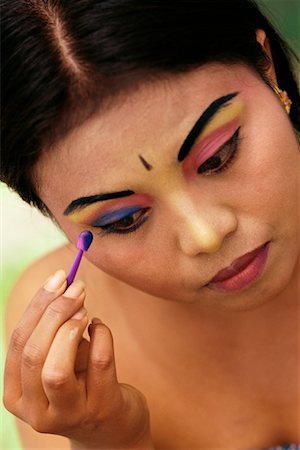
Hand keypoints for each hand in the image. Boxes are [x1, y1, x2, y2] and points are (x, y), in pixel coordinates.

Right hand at [3, 270, 152, 448]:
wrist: (110, 429)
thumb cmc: (80, 384)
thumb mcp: (57, 360)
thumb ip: (51, 331)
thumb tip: (62, 285)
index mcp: (17, 394)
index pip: (17, 343)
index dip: (37, 306)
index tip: (57, 278)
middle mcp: (36, 411)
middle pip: (34, 354)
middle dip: (55, 312)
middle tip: (77, 287)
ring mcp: (69, 415)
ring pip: (56, 369)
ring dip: (72, 328)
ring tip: (85, 310)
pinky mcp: (101, 408)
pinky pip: (99, 363)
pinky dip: (101, 334)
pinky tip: (99, 327)